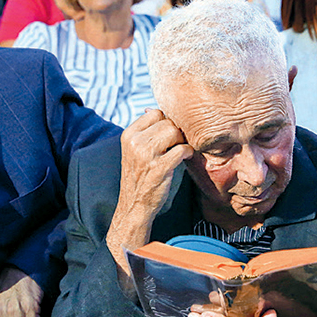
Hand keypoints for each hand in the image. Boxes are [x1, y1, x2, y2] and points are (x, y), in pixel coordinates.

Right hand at [106, 110, 193, 276]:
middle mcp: (135, 142)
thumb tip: (157, 110)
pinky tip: (184, 159)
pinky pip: (182, 149)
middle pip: (168, 122)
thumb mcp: (135, 150)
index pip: (156, 113)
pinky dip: (187, 153)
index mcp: (129, 134)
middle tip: (177, 145)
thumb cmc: (140, 176)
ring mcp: (146, 155)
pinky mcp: (159, 168)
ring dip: (182, 141)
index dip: (166, 122)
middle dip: (177, 132)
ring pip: (175, 132)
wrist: (134, 206)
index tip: (169, 136)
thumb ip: (146, 132)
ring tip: (180, 152)